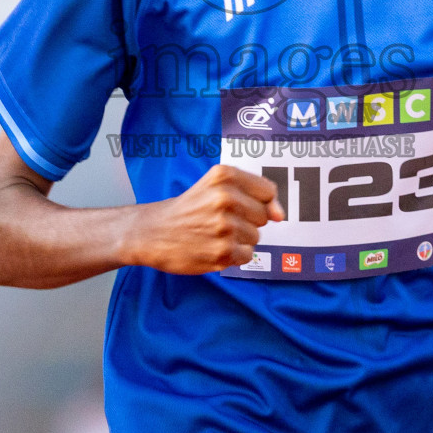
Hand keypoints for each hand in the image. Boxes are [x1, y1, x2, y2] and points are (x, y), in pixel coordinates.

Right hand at [124, 165, 285, 274]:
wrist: (152, 232)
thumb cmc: (188, 208)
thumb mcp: (215, 186)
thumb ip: (254, 194)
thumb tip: (281, 216)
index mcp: (225, 176)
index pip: (268, 191)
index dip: (260, 202)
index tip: (242, 206)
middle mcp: (226, 198)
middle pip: (264, 216)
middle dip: (247, 221)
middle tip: (219, 220)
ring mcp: (224, 226)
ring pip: (256, 237)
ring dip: (239, 239)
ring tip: (214, 234)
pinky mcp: (222, 251)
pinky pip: (247, 255)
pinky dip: (233, 255)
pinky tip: (213, 247)